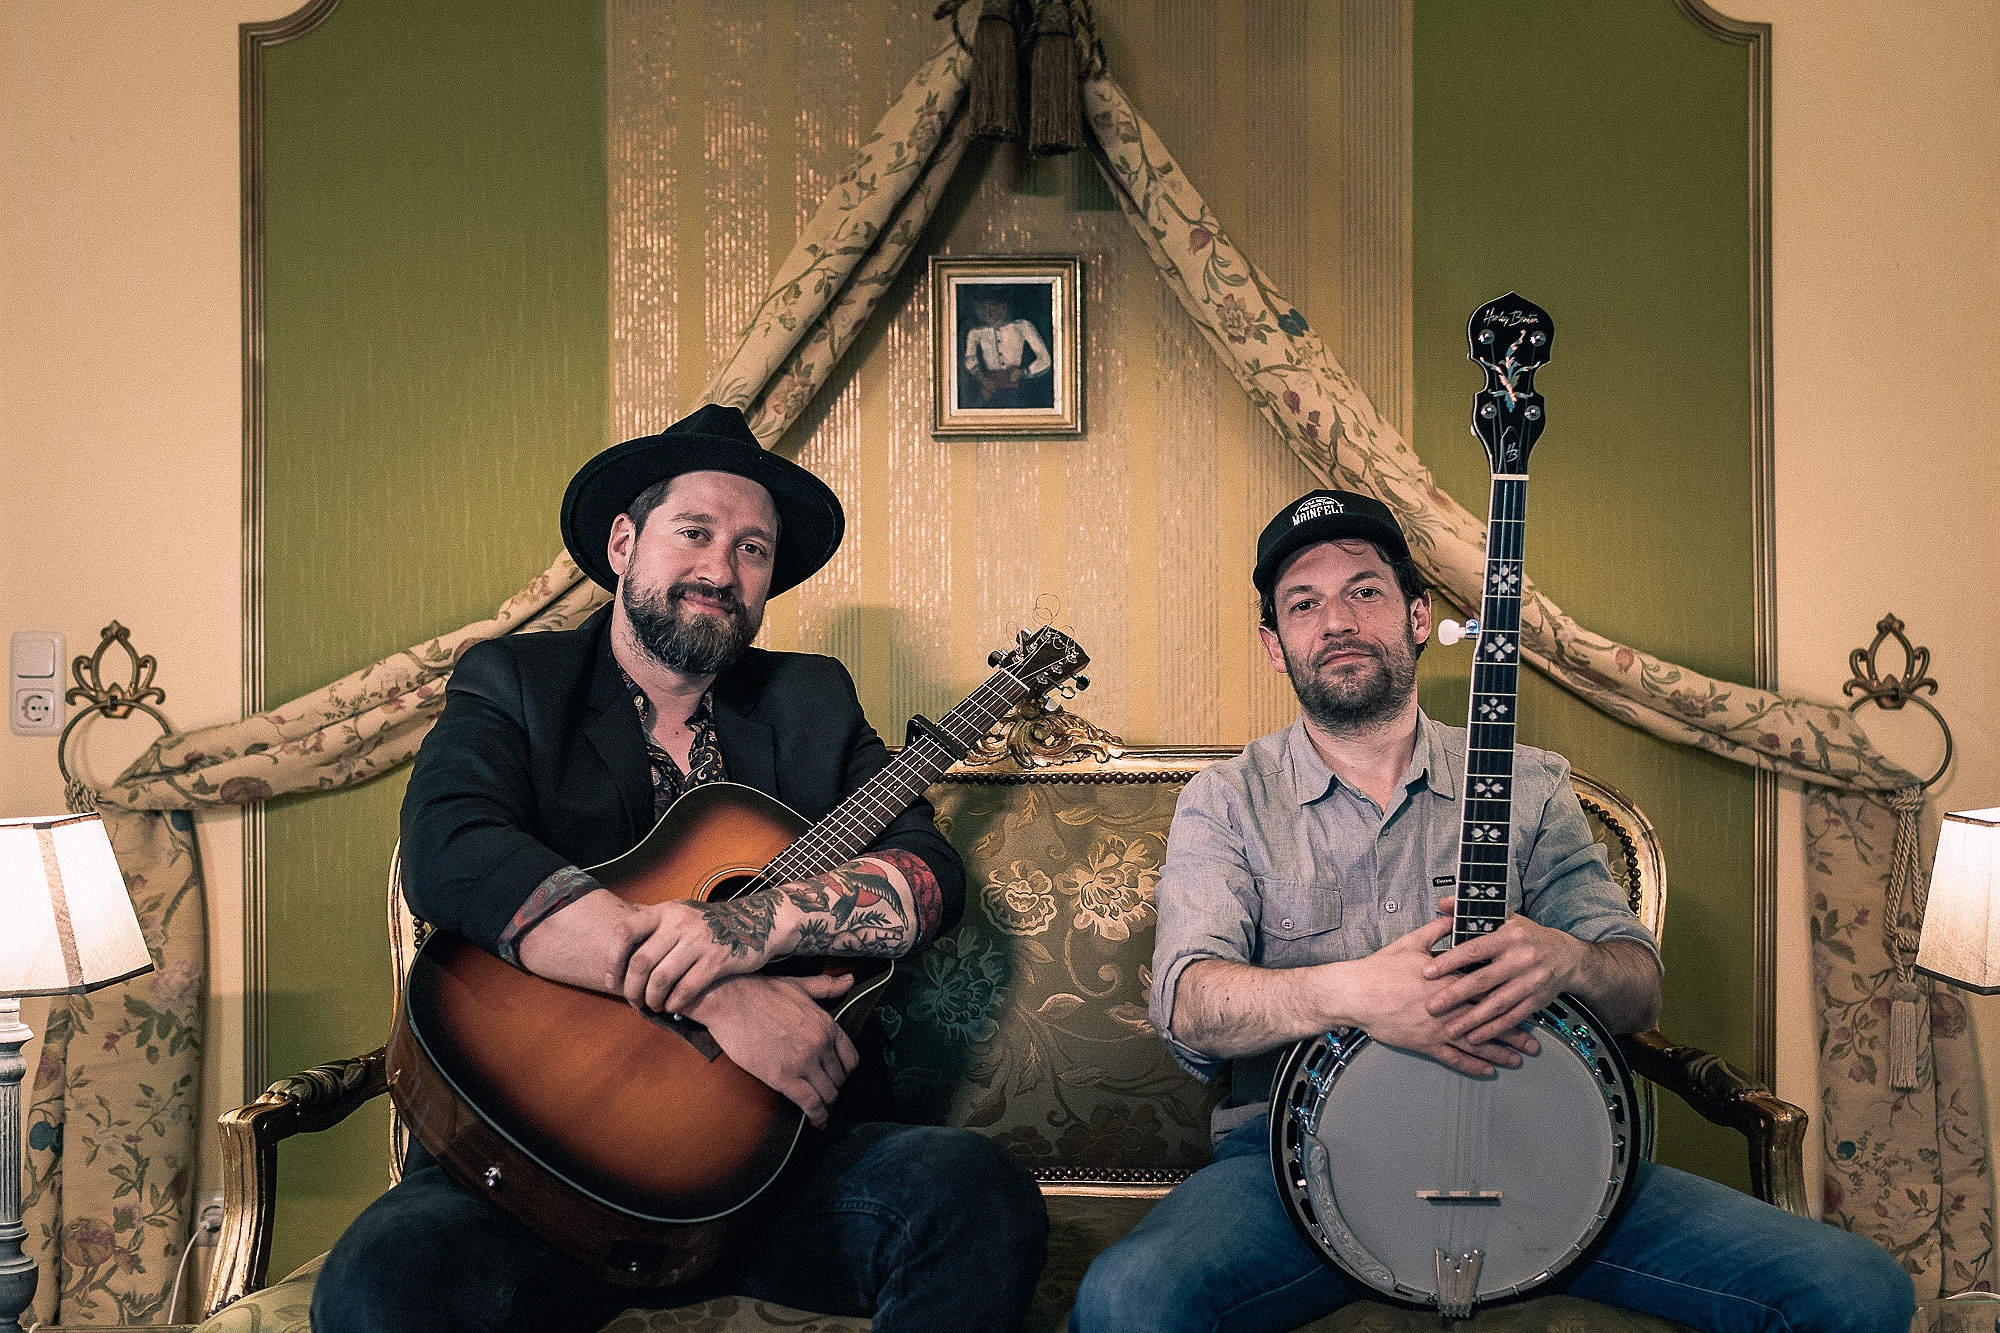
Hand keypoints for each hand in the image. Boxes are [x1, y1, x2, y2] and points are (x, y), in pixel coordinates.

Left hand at [611, 892, 780, 1015]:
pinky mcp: (718, 960)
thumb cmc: (710, 924)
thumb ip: (653, 924)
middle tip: (634, 1001)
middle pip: (641, 962)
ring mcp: (700, 941)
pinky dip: (675, 1003)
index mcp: (665, 910)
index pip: (625, 932)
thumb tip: (615, 940)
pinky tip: (673, 1007)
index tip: (613, 981)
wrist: (756, 922)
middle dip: (632, 989)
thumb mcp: (681, 912)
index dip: (613, 960)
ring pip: (661, 979)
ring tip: (654, 1006)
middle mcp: (680, 922)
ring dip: (652, 999)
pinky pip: (687, 988)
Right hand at [682, 973, 859, 1127]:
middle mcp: (820, 1044)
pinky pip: (810, 1104)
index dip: (845, 1070)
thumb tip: (849, 980)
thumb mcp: (799, 985)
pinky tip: (817, 1122)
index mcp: (826, 1023)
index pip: (851, 1057)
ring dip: (826, 1104)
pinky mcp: (784, 1078)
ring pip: (828, 1094)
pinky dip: (817, 1117)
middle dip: (834, 1087)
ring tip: (821, 1109)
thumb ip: (827, 986)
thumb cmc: (759, 991)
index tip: (837, 1075)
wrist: (729, 1000)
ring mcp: (804, 1062)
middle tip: (825, 1092)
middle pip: (839, 1078)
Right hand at [1344, 913, 1535, 1075]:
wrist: (1355, 993)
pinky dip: (1472, 1066)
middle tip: (1534, 1043)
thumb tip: (1453, 916)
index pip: (1487, 988)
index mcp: (1449, 979)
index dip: (1509, 996)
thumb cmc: (1380, 969)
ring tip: (1519, 1060)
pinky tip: (1487, 1070)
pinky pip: (1454, 1059)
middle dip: (1515, 1032)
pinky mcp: (1425, 1044)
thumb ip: (1437, 930)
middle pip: (1490, 1020)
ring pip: (1477, 1043)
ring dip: (1500, 1053)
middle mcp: (1450, 1006)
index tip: (1526, 1000)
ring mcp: (1438, 1028)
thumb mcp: (1410, 943)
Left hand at [1422, 895, 1584, 1047]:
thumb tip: (1443, 903)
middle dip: (1455, 995)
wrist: (1569, 957)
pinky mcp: (1536, 1001)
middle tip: (1432, 1006)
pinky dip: (1493, 1029)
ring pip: (1497, 1003)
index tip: (1428, 972)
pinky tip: (1475, 1037)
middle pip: (1483, 979)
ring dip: (1472, 1019)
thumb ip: (1472, 913)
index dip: (1450, 961)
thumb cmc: (1530, 937)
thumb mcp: (1506, 918)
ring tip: (1450, 1029)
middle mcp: (1520, 960)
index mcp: (1508, 937)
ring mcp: (1530, 983)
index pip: (1474, 949)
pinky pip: (1512, 1018)